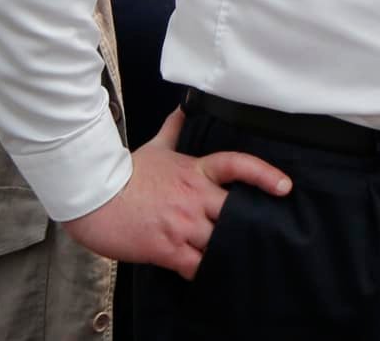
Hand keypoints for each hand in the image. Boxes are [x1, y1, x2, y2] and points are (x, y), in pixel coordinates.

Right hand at [66, 107, 290, 278]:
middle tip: (260, 231)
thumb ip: (174, 128)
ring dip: (228, 248)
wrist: (94, 198)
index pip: (239, 166)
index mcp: (197, 171)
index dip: (265, 175)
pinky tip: (211, 273)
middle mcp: (196, 197)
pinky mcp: (167, 248)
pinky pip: (196, 264)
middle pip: (235, 212)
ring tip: (240, 256)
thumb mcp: (155, 147)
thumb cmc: (125, 173)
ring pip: (220, 240)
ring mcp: (183, 223)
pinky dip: (206, 269)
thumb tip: (184, 106)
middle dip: (246, 222)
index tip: (285, 186)